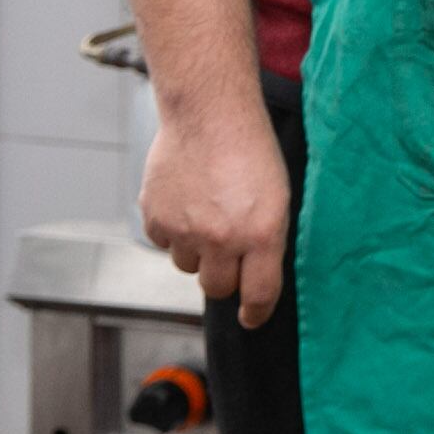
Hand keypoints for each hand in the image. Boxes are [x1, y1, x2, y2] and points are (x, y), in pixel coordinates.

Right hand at [139, 99, 290, 328]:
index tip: (251, 319)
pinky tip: (187, 202)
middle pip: (218, 288)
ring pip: (188, 267)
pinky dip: (174, 231)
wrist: (209, 114)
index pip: (259, 293)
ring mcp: (185, 231)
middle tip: (229, 250)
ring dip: (198, 252)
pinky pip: (164, 244)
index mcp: (262, 233)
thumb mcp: (278, 195)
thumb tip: (257, 275)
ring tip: (208, 214)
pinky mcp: (156, 219)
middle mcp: (222, 238)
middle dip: (225, 276)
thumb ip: (267, 238)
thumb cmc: (252, 149)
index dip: (256, 313)